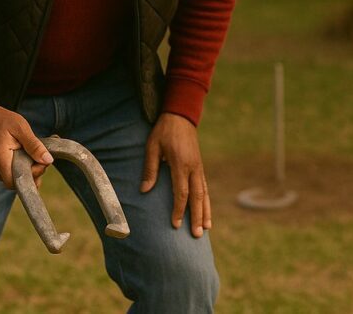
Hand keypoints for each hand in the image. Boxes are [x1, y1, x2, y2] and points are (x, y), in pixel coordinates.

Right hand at [0, 98, 52, 188]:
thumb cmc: (2, 121)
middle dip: (33, 173)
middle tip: (40, 156)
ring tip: (32, 153)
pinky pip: (13, 175)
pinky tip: (26, 155)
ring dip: (29, 170)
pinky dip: (23, 167)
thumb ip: (34, 145)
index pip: (17, 182)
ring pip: (16, 179)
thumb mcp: (21, 128)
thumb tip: (48, 160)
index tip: (42, 161)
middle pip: (18, 183)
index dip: (33, 175)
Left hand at [141, 113, 209, 237]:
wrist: (181, 116)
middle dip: (197, 217)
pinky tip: (206, 212)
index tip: (176, 225)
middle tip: (196, 235)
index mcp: (181, 164)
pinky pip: (205, 187)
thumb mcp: (152, 147)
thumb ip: (150, 168)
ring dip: (205, 212)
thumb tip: (145, 190)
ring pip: (205, 194)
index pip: (181, 192)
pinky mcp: (200, 167)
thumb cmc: (163, 131)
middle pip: (197, 197)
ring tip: (206, 229)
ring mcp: (199, 167)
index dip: (179, 210)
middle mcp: (194, 168)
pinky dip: (207, 202)